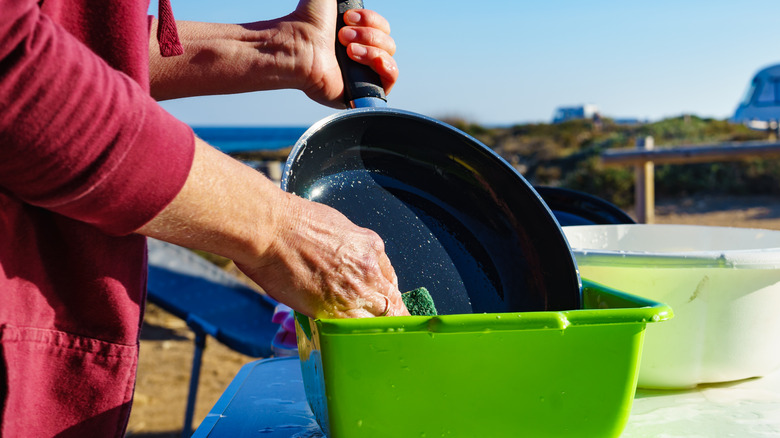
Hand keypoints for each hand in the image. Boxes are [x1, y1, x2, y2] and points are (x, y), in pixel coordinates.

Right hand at [138, 139, 408, 318]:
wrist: (270, 229)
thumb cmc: (289, 223)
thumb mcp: (332, 228)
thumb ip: (347, 249)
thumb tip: (341, 265)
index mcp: (370, 246)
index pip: (389, 281)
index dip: (385, 298)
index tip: (380, 307)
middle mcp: (370, 268)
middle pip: (391, 304)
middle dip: (384, 318)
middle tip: (376, 330)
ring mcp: (357, 291)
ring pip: (379, 322)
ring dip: (373, 332)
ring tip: (366, 344)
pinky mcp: (338, 310)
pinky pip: (356, 333)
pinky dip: (355, 341)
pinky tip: (353, 349)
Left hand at [285, 0, 397, 106]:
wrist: (299, 47)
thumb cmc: (308, 21)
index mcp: (357, 35)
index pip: (383, 28)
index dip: (370, 20)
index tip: (347, 17)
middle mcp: (361, 54)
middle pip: (388, 42)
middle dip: (368, 35)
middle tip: (342, 36)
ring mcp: (362, 74)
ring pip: (388, 58)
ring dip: (372, 50)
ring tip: (348, 50)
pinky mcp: (363, 91)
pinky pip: (391, 78)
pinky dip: (386, 66)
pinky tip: (370, 60)